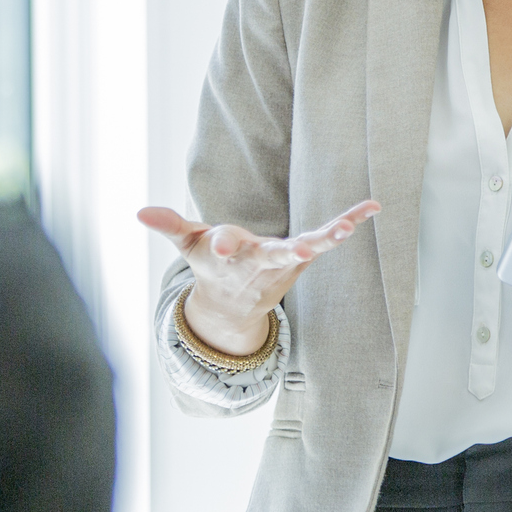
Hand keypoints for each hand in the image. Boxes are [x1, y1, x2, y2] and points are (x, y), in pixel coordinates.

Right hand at [138, 200, 379, 353]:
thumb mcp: (188, 243)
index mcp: (229, 256)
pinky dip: (348, 222)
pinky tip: (372, 207)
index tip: (221, 242)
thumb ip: (169, 225)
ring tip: (347, 228)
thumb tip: (139, 212)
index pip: (224, 248)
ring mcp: (284, 263)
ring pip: (306, 250)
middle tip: (303, 251)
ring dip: (328, 238)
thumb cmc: (211, 264)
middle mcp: (260, 262)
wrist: (234, 304)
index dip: (223, 244)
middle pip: (275, 255)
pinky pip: (327, 238)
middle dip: (287, 252)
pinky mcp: (302, 258)